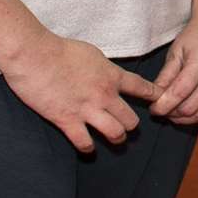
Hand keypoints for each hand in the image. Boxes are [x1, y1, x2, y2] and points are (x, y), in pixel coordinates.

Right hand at [0, 32, 160, 152]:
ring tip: (116, 138)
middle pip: (131, 119)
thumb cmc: (59, 49)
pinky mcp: (67, 120)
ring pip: (115, 133)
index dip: (155, 95)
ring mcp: (87, 109)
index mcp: (111, 75)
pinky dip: (88, 147)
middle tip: (129, 126)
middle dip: (132, 124)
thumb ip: (104, 67)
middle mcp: (104, 94)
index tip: (162, 100)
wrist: (35, 56)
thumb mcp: (92, 53)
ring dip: (117, 138)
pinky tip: (88, 147)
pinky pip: (84, 142)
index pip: (142, 88)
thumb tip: (108, 73)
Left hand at [152, 13, 197, 124]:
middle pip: (191, 107)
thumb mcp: (176, 52)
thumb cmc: (197, 36)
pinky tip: (194, 112)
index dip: (163, 105)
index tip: (154, 109)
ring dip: (187, 118)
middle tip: (164, 110)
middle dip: (172, 113)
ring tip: (176, 113)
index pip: (179, 93)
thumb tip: (154, 97)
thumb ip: (165, 76)